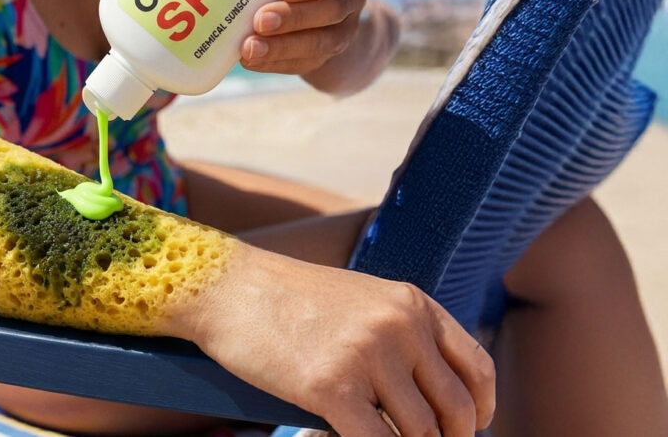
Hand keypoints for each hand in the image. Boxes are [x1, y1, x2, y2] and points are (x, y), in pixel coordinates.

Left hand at [147, 0, 393, 92]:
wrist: (315, 18)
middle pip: (328, 9)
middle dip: (293, 16)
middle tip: (260, 19)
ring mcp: (336, 32)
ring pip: (318, 41)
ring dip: (283, 45)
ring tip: (249, 47)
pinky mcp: (320, 58)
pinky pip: (302, 63)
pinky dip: (276, 62)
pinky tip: (252, 60)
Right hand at [166, 243, 495, 436]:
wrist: (229, 288)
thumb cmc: (289, 299)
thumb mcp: (361, 300)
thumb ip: (402, 334)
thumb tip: (433, 392)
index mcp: (412, 304)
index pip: (477, 368)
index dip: (480, 411)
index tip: (469, 430)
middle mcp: (399, 326)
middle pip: (456, 410)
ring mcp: (367, 356)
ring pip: (420, 434)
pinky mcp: (331, 387)